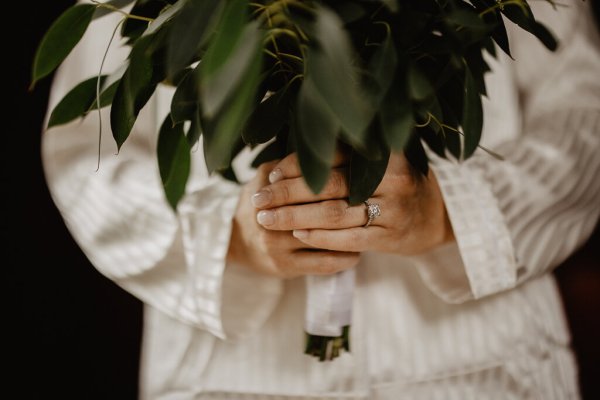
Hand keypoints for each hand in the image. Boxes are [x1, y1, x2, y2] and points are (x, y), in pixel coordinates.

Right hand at [227, 160, 360, 278]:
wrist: (233, 239)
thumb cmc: (259, 201)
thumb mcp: (266, 175)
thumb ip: (291, 163)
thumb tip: (327, 149)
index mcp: (268, 189)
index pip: (311, 179)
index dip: (343, 175)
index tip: (366, 172)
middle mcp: (271, 218)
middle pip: (323, 209)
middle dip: (354, 205)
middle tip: (379, 200)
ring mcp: (278, 245)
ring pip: (326, 237)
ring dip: (353, 232)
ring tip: (372, 225)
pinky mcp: (286, 267)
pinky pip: (325, 263)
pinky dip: (346, 257)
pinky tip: (358, 252)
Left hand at [252, 151, 454, 254]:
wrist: (435, 216)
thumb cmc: (395, 184)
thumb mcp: (379, 163)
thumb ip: (344, 158)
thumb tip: (286, 160)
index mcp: (386, 153)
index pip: (332, 156)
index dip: (297, 165)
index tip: (270, 173)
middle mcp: (393, 179)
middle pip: (328, 186)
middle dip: (287, 193)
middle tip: (258, 199)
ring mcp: (394, 210)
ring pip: (333, 213)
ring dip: (295, 217)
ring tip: (266, 219)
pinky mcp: (390, 237)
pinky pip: (347, 238)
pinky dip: (319, 236)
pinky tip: (296, 234)